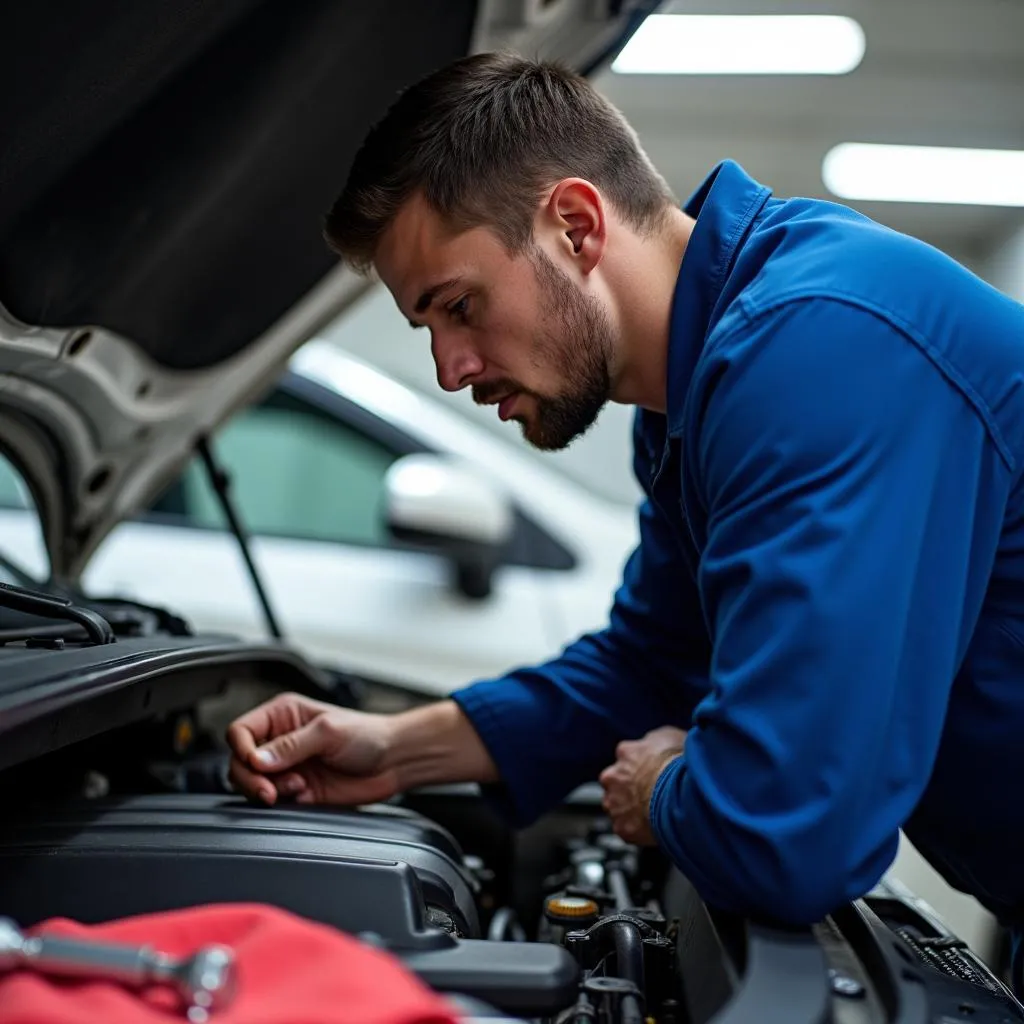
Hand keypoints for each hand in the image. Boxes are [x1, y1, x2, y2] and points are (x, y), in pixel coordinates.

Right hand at [226, 692, 397, 806]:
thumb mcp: (328, 731)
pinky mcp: (296, 791)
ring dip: (267, 790)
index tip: (256, 763)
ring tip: (298, 787)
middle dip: (251, 778)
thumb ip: (291, 745)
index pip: (241, 731)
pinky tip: (303, 794)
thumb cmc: (368, 734)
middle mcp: (280, 740)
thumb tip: (258, 759)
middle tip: (270, 790)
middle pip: (239, 761)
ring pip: (251, 784)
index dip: (242, 749)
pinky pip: (272, 801)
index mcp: (283, 715)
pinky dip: (281, 803)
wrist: (393, 761)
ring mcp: (287, 768)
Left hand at [599, 726, 686, 845]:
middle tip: (650, 793)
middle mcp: (613, 777)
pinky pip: (627, 829)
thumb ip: (655, 740)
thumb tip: (655, 742)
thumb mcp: (670, 736)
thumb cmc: (677, 765)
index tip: (650, 771)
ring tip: (652, 812)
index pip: (626, 756)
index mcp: (626, 752)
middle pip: (616, 782)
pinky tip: (653, 826)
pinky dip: (637, 829)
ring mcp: (615, 803)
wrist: (679, 795)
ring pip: (618, 807)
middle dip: (629, 787)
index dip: (640, 764)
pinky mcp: (622, 827)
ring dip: (630, 809)